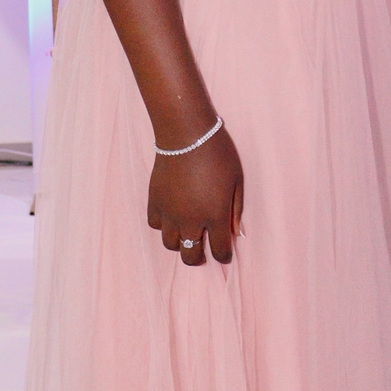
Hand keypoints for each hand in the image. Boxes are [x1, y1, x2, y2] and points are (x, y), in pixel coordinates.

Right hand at [147, 127, 243, 266]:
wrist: (186, 133)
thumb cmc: (218, 153)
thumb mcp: (237, 180)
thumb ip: (236, 209)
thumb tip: (235, 233)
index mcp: (215, 215)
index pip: (219, 251)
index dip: (223, 256)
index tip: (224, 253)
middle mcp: (190, 219)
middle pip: (191, 256)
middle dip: (199, 257)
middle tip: (203, 251)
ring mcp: (169, 212)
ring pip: (170, 244)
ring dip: (180, 243)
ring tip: (187, 233)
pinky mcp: (154, 201)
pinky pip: (155, 224)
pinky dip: (163, 224)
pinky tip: (171, 215)